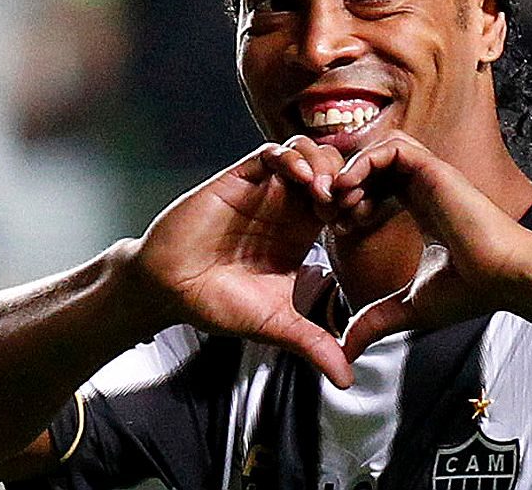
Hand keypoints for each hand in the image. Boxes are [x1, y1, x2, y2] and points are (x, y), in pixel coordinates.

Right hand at [127, 137, 352, 387]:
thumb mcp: (277, 325)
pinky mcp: (239, 178)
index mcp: (302, 232)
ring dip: (325, 164)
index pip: (345, 202)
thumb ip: (313, 344)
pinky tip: (303, 180)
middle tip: (349, 205)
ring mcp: (264, 189)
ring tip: (327, 193)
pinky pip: (273, 152)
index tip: (362, 225)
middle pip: (334, 168)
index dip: (360, 206)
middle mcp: (286, 206)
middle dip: (349, 179)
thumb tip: (347, 380)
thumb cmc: (219, 304)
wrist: (169, 290)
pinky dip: (294, 158)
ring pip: (307, 152)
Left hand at [332, 133, 531, 361]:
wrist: (506, 279)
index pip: (376, 186)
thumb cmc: (472, 291)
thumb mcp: (409, 306)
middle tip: (327, 212)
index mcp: (421, 209)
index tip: (338, 230)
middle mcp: (424, 188)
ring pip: (379, 149)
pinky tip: (350, 190)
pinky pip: (391, 148)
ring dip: (351, 170)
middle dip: (343, 184)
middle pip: (372, 165)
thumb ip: (375, 320)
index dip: (349, 202)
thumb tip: (345, 351)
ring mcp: (431, 176)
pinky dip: (364, 163)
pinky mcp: (435, 169)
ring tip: (338, 200)